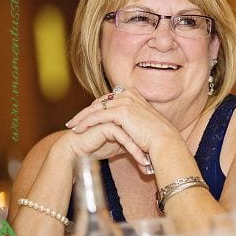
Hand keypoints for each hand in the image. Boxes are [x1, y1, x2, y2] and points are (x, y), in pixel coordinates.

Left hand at [65, 87, 182, 165]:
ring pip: (95, 108)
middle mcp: (128, 94)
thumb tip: (116, 126)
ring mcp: (125, 101)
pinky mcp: (121, 111)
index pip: (106, 99)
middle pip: (99, 102)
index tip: (83, 118)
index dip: (93, 109)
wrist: (163, 141)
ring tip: (71, 127)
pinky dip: (86, 123)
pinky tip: (78, 130)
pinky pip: (97, 116)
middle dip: (84, 113)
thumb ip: (126, 119)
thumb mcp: (138, 123)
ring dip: (81, 118)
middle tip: (72, 122)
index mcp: (133, 94)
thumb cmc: (154, 137)